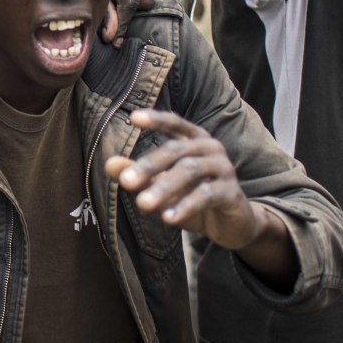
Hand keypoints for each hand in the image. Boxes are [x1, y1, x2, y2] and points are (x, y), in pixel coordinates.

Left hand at [106, 111, 266, 247]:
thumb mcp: (164, 187)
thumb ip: (140, 175)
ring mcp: (223, 168)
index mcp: (194, 140)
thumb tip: (110, 165)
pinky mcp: (231, 192)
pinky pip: (207, 195)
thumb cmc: (193, 197)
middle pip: (176, 150)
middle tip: (127, 182)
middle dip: (149, 166)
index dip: (156, 119)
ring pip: (190, 171)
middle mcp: (210, 148)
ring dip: (165, 187)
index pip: (174, 123)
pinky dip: (186, 206)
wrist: (232, 224)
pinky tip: (169, 218)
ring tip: (143, 204)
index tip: (134, 118)